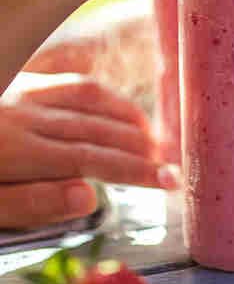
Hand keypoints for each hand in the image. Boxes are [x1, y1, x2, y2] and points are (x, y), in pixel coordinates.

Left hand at [0, 74, 170, 229]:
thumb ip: (30, 204)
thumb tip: (89, 198)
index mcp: (15, 150)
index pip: (90, 159)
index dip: (134, 169)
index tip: (168, 181)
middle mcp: (24, 114)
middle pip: (95, 127)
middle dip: (139, 145)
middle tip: (167, 163)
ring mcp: (21, 91)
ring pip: (87, 96)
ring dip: (125, 114)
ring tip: (150, 136)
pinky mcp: (16, 80)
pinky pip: (68, 79)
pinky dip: (99, 92)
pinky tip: (110, 104)